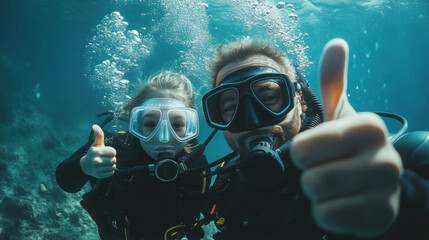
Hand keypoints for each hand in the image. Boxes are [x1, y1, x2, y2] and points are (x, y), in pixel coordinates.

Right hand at [80, 125, 116, 178]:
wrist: (85, 166)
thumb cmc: (94, 153)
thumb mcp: (96, 144)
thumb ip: (98, 135)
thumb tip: (95, 126)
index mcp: (96, 152)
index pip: (113, 152)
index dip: (112, 152)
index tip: (106, 152)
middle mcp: (96, 161)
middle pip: (114, 160)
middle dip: (112, 158)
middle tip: (106, 158)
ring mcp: (97, 169)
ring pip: (113, 166)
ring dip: (112, 165)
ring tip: (106, 163)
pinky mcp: (99, 175)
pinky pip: (111, 173)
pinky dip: (110, 171)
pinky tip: (105, 168)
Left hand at [290, 39, 402, 237]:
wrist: (375, 185)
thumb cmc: (349, 148)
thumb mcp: (340, 115)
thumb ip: (334, 81)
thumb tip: (336, 44)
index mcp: (368, 126)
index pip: (304, 148)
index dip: (301, 154)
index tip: (313, 153)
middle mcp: (386, 157)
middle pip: (311, 178)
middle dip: (309, 177)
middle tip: (326, 172)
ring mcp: (386, 190)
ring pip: (319, 199)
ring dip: (317, 196)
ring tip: (334, 188)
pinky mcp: (380, 216)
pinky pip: (329, 219)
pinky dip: (326, 215)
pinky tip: (341, 204)